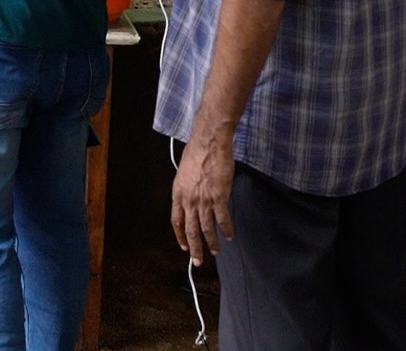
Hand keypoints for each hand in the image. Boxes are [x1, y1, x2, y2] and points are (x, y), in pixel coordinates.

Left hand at [170, 133, 234, 265]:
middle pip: (191, 230)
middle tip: (197, 262)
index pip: (176, 221)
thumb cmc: (196, 153)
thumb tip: (191, 199)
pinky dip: (226, 229)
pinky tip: (230, 236)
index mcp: (178, 193)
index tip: (184, 246)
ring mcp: (204, 200)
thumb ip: (186, 189)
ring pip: (206, 228)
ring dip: (211, 243)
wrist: (208, 143)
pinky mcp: (219, 197)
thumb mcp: (183, 173)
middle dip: (194, 248)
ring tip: (215, 252)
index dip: (180, 236)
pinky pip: (222, 219)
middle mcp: (189, 199)